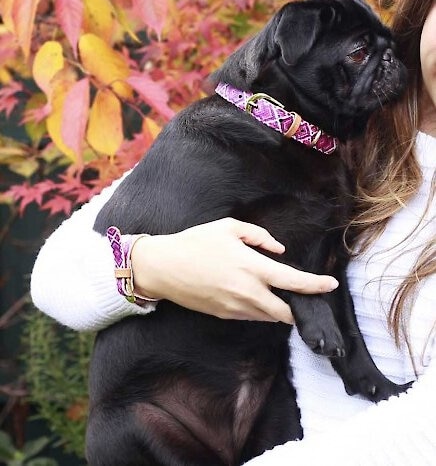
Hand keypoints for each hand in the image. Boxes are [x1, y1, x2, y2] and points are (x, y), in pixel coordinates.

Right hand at [130, 218, 337, 323]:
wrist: (164, 267)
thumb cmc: (195, 242)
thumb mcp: (228, 228)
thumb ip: (259, 236)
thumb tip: (279, 250)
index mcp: (252, 267)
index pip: (293, 282)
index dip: (316, 286)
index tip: (330, 285)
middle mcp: (248, 292)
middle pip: (286, 312)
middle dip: (300, 309)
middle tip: (305, 299)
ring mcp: (235, 307)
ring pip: (269, 316)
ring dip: (279, 309)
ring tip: (280, 295)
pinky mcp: (224, 315)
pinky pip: (250, 316)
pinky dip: (260, 309)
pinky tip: (255, 296)